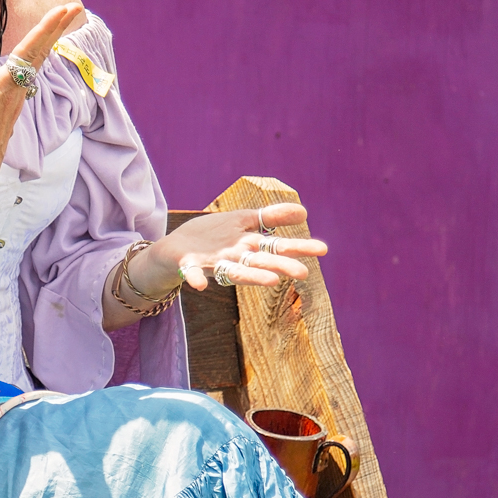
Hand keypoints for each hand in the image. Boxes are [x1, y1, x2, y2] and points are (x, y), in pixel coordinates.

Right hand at [0, 4, 83, 250]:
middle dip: (55, 29)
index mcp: (1, 92)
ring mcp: (15, 100)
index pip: (25, 55)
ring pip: (36, 63)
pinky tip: (44, 48)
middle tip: (73, 5)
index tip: (60, 12)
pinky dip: (40, 54)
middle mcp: (13, 94)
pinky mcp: (12, 105)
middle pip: (38, 55)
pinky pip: (30, 72)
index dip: (43, 31)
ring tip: (63, 18)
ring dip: (50, 40)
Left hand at [102, 204, 326, 325]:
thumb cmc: (212, 235)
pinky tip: (200, 285)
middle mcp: (236, 257)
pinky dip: (196, 279)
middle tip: (303, 273)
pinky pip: (192, 273)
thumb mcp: (242, 220)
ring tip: (271, 282)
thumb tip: (304, 212)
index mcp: (248, 245)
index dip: (298, 247)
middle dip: (281, 266)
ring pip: (236, 271)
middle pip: (261, 261)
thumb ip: (270, 217)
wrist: (175, 246)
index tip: (322, 250)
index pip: (277, 246)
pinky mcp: (189, 264)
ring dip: (252, 277)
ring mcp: (214, 263)